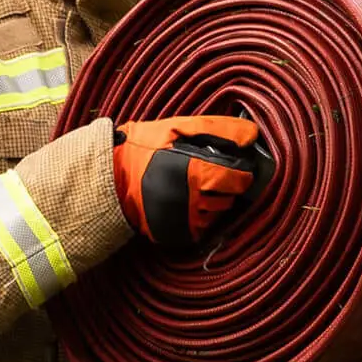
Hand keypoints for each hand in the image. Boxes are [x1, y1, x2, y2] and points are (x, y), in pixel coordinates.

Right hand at [114, 114, 274, 254]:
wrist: (109, 178)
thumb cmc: (144, 147)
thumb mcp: (178, 128)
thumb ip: (218, 129)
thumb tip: (253, 135)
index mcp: (196, 173)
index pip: (238, 179)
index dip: (241, 172)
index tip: (236, 167)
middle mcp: (192, 201)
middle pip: (230, 199)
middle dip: (226, 187)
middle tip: (210, 175)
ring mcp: (183, 221)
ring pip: (216, 215)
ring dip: (213, 203)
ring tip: (195, 188)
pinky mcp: (175, 234)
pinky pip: (201, 229)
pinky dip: (199, 217)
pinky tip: (187, 203)